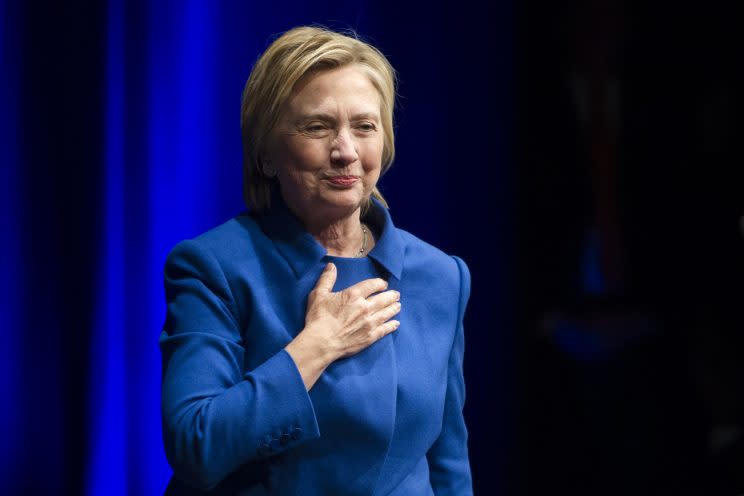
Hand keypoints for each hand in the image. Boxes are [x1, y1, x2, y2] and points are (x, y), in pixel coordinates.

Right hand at [285, 263, 400, 388]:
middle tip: (396, 295)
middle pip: (384, 298)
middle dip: (391, 295)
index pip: (373, 285)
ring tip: (398, 306)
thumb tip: (331, 265)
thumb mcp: (318, 295)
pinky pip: (385, 329)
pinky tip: (396, 323)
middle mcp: (365, 307)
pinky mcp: (370, 336)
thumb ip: (327, 279)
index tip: (383, 284)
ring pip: (387, 313)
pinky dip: (392, 325)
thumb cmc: (318, 318)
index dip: (380, 283)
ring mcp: (369, 322)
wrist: (321, 343)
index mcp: (353, 295)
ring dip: (394, 308)